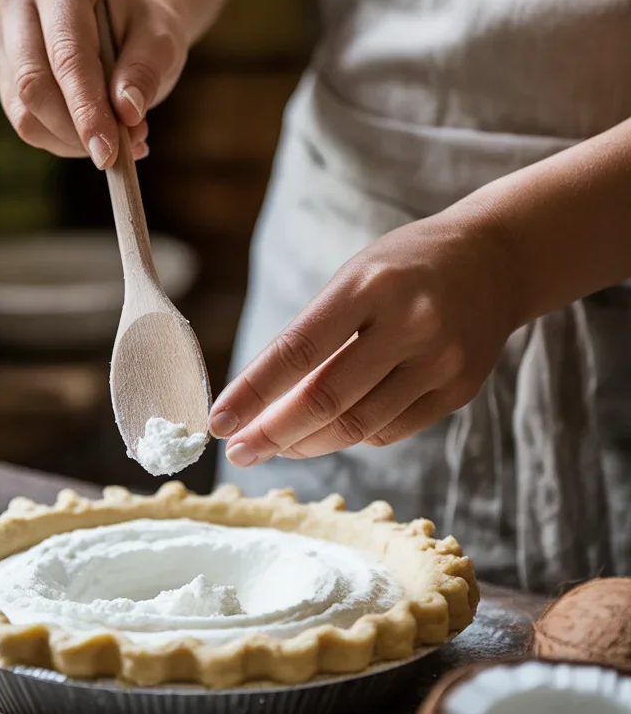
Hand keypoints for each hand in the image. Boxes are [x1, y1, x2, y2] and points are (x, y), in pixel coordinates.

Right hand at [0, 0, 187, 167]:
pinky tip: (94, 132)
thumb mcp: (162, 39)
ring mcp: (1, 36)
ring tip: (118, 138)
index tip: (109, 151)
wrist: (121, 21)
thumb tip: (126, 114)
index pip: (67, 55)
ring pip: (24, 112)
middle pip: (32, 84)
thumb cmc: (141, 26)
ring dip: (71, 140)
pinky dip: (62, 140)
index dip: (87, 109)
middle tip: (115, 155)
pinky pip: (24, 122)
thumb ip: (146, 71)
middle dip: (75, 131)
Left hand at [209, 204, 518, 464]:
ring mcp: (440, 361)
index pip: (297, 350)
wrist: (495, 261)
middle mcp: (410, 323)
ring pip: (358, 426)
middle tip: (239, 452)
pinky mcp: (458, 391)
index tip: (219, 421)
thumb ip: (313, 335)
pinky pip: (390, 431)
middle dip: (273, 433)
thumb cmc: (404, 267)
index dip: (253, 392)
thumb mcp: (354, 278)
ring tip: (276, 447)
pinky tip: (326, 433)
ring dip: (307, 444)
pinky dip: (351, 436)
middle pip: (326, 399)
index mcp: (370, 285)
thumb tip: (259, 404)